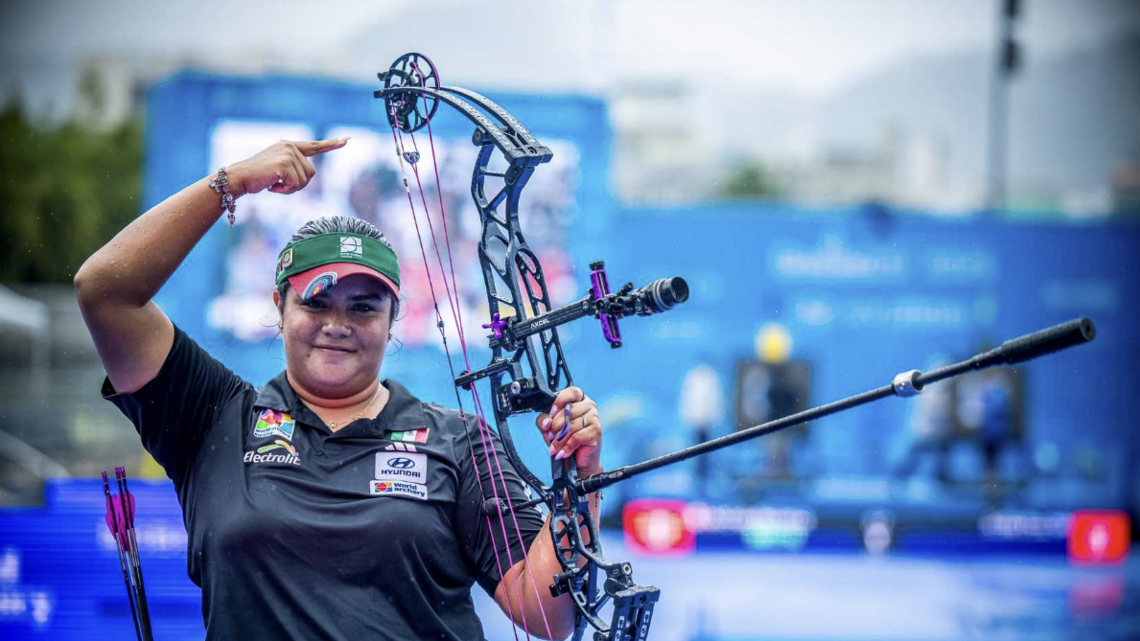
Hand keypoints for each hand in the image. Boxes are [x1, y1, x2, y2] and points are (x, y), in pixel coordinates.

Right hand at [225, 138, 347, 197]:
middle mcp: (290, 146)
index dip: (332, 144)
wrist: (239, 178)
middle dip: (297, 184)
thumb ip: (293, 167)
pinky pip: (296, 185)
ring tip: (274, 183)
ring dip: (290, 188)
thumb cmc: (257, 177)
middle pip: (311, 173)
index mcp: (289, 146)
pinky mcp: (284, 164)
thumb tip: (308, 173)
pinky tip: (272, 186)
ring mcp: (288, 154)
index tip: (347, 140)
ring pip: (305, 181)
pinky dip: (285, 191)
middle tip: (279, 184)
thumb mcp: (277, 168)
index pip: (315, 145)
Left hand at [535, 387, 602, 473]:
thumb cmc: (566, 438)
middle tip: (550, 436)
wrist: (579, 458)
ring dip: (559, 440)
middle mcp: (589, 405)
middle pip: (569, 410)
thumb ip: (544, 421)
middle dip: (555, 426)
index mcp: (578, 399)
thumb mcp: (550, 427)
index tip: (551, 414)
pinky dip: (567, 447)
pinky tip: (561, 453)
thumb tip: (546, 422)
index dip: (559, 401)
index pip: (571, 392)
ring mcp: (594, 417)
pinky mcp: (596, 431)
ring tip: (553, 449)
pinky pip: (577, 437)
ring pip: (572, 426)